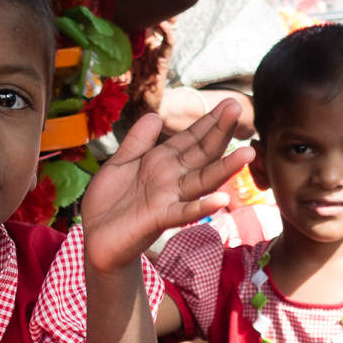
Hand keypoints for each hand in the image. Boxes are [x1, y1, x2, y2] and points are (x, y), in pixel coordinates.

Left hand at [81, 100, 252, 273]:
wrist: (95, 239)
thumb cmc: (109, 204)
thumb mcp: (119, 164)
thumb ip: (137, 141)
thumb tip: (155, 115)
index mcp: (162, 162)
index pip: (192, 138)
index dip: (209, 121)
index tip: (229, 102)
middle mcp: (171, 178)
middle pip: (202, 153)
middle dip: (219, 131)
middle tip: (238, 107)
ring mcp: (169, 199)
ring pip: (202, 181)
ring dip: (225, 168)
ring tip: (247, 154)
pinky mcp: (159, 219)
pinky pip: (184, 212)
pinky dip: (202, 206)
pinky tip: (222, 200)